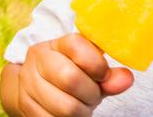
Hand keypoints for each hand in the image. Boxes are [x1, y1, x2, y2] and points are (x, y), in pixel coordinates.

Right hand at [14, 34, 133, 115]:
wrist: (36, 85)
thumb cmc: (72, 72)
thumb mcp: (91, 67)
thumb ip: (109, 74)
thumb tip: (126, 80)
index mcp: (56, 44)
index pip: (77, 46)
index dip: (97, 64)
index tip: (104, 74)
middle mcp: (38, 61)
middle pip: (70, 78)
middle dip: (92, 92)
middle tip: (95, 95)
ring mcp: (28, 85)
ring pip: (65, 106)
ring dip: (83, 111)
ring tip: (84, 105)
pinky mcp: (26, 108)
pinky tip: (73, 114)